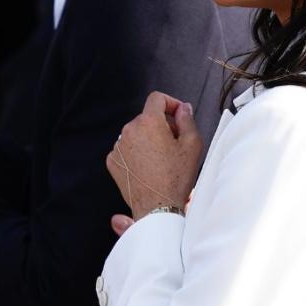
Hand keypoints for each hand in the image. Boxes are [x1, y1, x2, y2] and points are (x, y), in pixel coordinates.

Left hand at [105, 91, 201, 218]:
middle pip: (147, 117)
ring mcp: (118, 146)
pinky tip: (149, 167)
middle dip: (162, 125)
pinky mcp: (112, 160)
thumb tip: (183, 108)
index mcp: (148, 122)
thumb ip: (187, 120)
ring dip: (148, 139)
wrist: (157, 207)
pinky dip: (137, 153)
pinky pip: (126, 149)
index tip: (178, 115)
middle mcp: (129, 130)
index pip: (156, 98)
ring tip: (162, 159)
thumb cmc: (176, 177)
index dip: (171, 103)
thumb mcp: (192, 145)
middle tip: (175, 143)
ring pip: (136, 133)